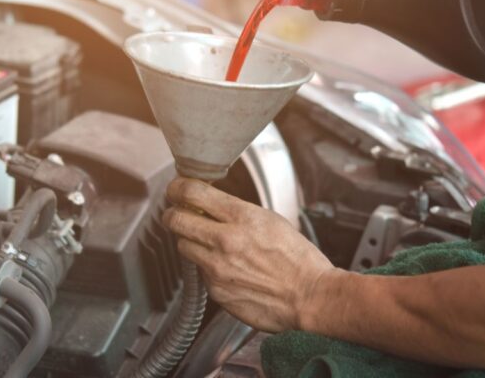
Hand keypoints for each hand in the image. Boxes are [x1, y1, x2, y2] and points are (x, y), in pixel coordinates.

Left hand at [163, 178, 338, 332]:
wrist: (311, 298)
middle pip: (175, 219)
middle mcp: (225, 240)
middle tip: (176, 213)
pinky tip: (226, 268)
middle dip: (173, 214)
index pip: (193, 192)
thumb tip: (211, 205)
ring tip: (205, 242)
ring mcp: (217, 268)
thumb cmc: (298, 260)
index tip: (176, 189)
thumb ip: (237, 211)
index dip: (178, 188)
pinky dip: (206, 267)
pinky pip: (199, 272)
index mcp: (242, 217)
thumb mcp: (270, 220)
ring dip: (189, 241)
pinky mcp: (216, 291)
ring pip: (182, 245)